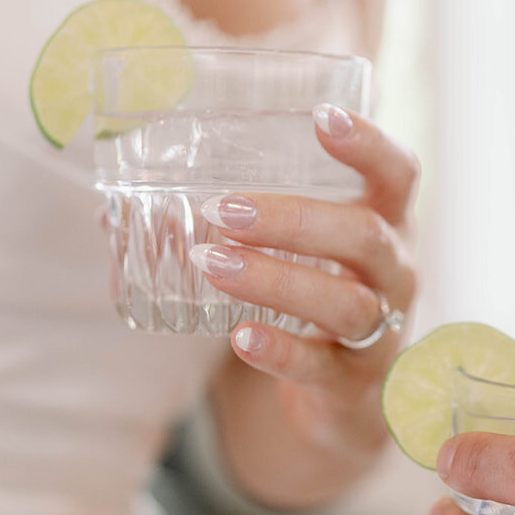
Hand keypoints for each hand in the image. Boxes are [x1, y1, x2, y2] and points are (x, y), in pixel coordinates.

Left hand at [195, 104, 417, 462]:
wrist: (347, 396)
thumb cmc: (315, 294)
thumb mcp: (307, 250)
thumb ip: (247, 217)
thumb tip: (117, 204)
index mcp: (389, 223)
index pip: (398, 174)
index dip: (368, 144)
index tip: (323, 117)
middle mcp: (397, 272)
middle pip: (365, 236)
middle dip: (293, 220)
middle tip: (224, 211)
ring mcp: (384, 330)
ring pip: (344, 302)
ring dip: (276, 280)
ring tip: (213, 265)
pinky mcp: (355, 383)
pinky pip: (321, 366)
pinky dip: (280, 351)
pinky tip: (240, 337)